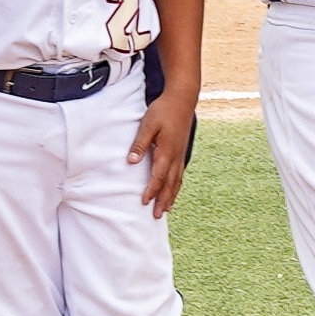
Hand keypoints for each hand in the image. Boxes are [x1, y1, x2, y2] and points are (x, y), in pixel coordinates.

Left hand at [130, 90, 191, 214]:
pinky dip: (176, 185)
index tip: (144, 202)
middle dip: (163, 200)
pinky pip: (179, 174)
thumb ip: (140, 143)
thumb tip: (131, 161)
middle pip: (169, 184)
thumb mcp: (148, 124)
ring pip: (176, 181)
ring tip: (167, 209)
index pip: (158, 176)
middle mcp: (176, 156)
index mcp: (166, 151)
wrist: (183, 99)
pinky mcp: (181, 151)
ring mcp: (180, 154)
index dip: (151, 190)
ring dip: (171, 196)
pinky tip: (173, 190)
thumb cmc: (163, 110)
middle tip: (157, 216)